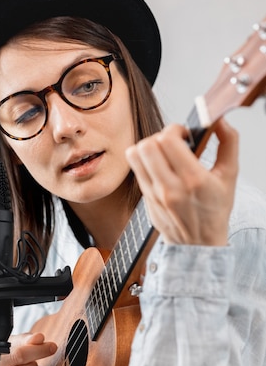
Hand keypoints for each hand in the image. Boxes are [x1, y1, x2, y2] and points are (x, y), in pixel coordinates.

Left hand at [125, 119, 238, 245]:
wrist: (198, 245)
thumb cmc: (215, 211)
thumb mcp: (230, 176)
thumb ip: (229, 143)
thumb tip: (219, 119)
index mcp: (193, 180)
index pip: (168, 140)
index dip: (175, 129)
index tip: (185, 135)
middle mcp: (170, 188)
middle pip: (147, 145)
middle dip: (160, 136)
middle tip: (172, 143)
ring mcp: (154, 195)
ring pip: (135, 155)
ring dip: (147, 147)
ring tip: (162, 153)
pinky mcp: (145, 199)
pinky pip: (135, 169)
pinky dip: (144, 161)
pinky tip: (158, 166)